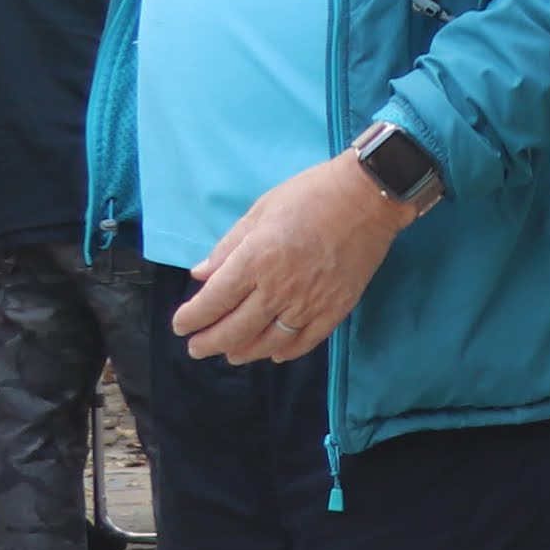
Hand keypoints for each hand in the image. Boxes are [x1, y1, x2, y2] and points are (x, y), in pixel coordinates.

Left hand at [175, 154, 420, 363]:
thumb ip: (228, 247)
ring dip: (244, 352)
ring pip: (268, 341)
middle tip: (197, 348)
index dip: (191, 318)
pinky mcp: (336, 307)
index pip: (213, 301)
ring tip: (232, 355)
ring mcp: (309, 301)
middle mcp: (278, 287)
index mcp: (255, 259)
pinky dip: (287, 352)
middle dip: (210, 342)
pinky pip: (306, 341)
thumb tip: (200, 275)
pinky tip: (275, 354)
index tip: (181, 325)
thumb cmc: (310, 195)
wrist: (368, 198)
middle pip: (235, 329)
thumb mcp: (259, 211)